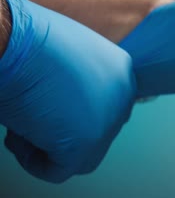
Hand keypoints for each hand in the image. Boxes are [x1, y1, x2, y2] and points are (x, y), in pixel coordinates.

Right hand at [0, 0, 135, 182]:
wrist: (15, 38)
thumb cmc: (28, 39)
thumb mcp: (68, 56)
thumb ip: (80, 81)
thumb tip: (67, 109)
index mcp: (121, 69)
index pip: (106, 106)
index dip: (73, 112)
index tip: (46, 104)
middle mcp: (124, 94)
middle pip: (98, 131)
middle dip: (64, 130)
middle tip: (33, 116)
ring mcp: (108, 121)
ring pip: (82, 155)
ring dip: (49, 146)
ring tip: (23, 123)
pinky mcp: (85, 144)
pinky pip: (58, 170)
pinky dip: (33, 161)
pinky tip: (17, 136)